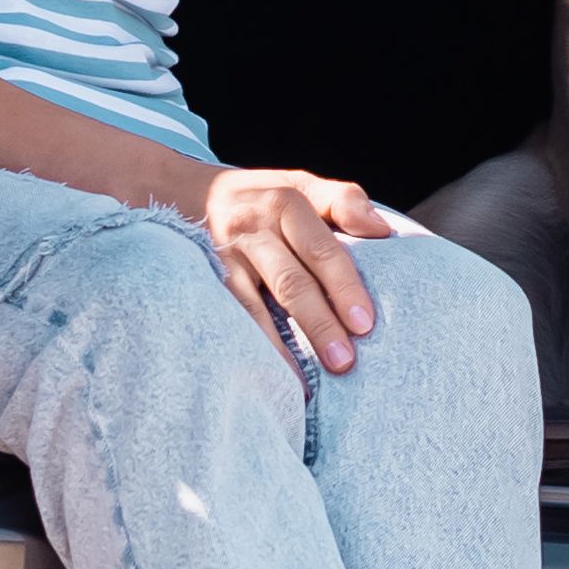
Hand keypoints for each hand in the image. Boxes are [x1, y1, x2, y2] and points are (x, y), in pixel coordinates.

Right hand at [173, 162, 401, 369]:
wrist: (187, 193)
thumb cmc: (263, 198)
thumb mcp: (303, 185)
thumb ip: (344, 201)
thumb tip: (381, 231)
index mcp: (285, 203)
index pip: (321, 249)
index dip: (344, 286)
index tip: (364, 323)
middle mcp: (252, 230)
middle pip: (290, 282)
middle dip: (319, 325)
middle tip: (344, 362)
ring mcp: (222, 258)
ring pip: (253, 307)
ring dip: (280, 347)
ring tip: (304, 384)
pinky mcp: (201, 280)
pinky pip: (227, 317)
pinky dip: (248, 346)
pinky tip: (267, 374)